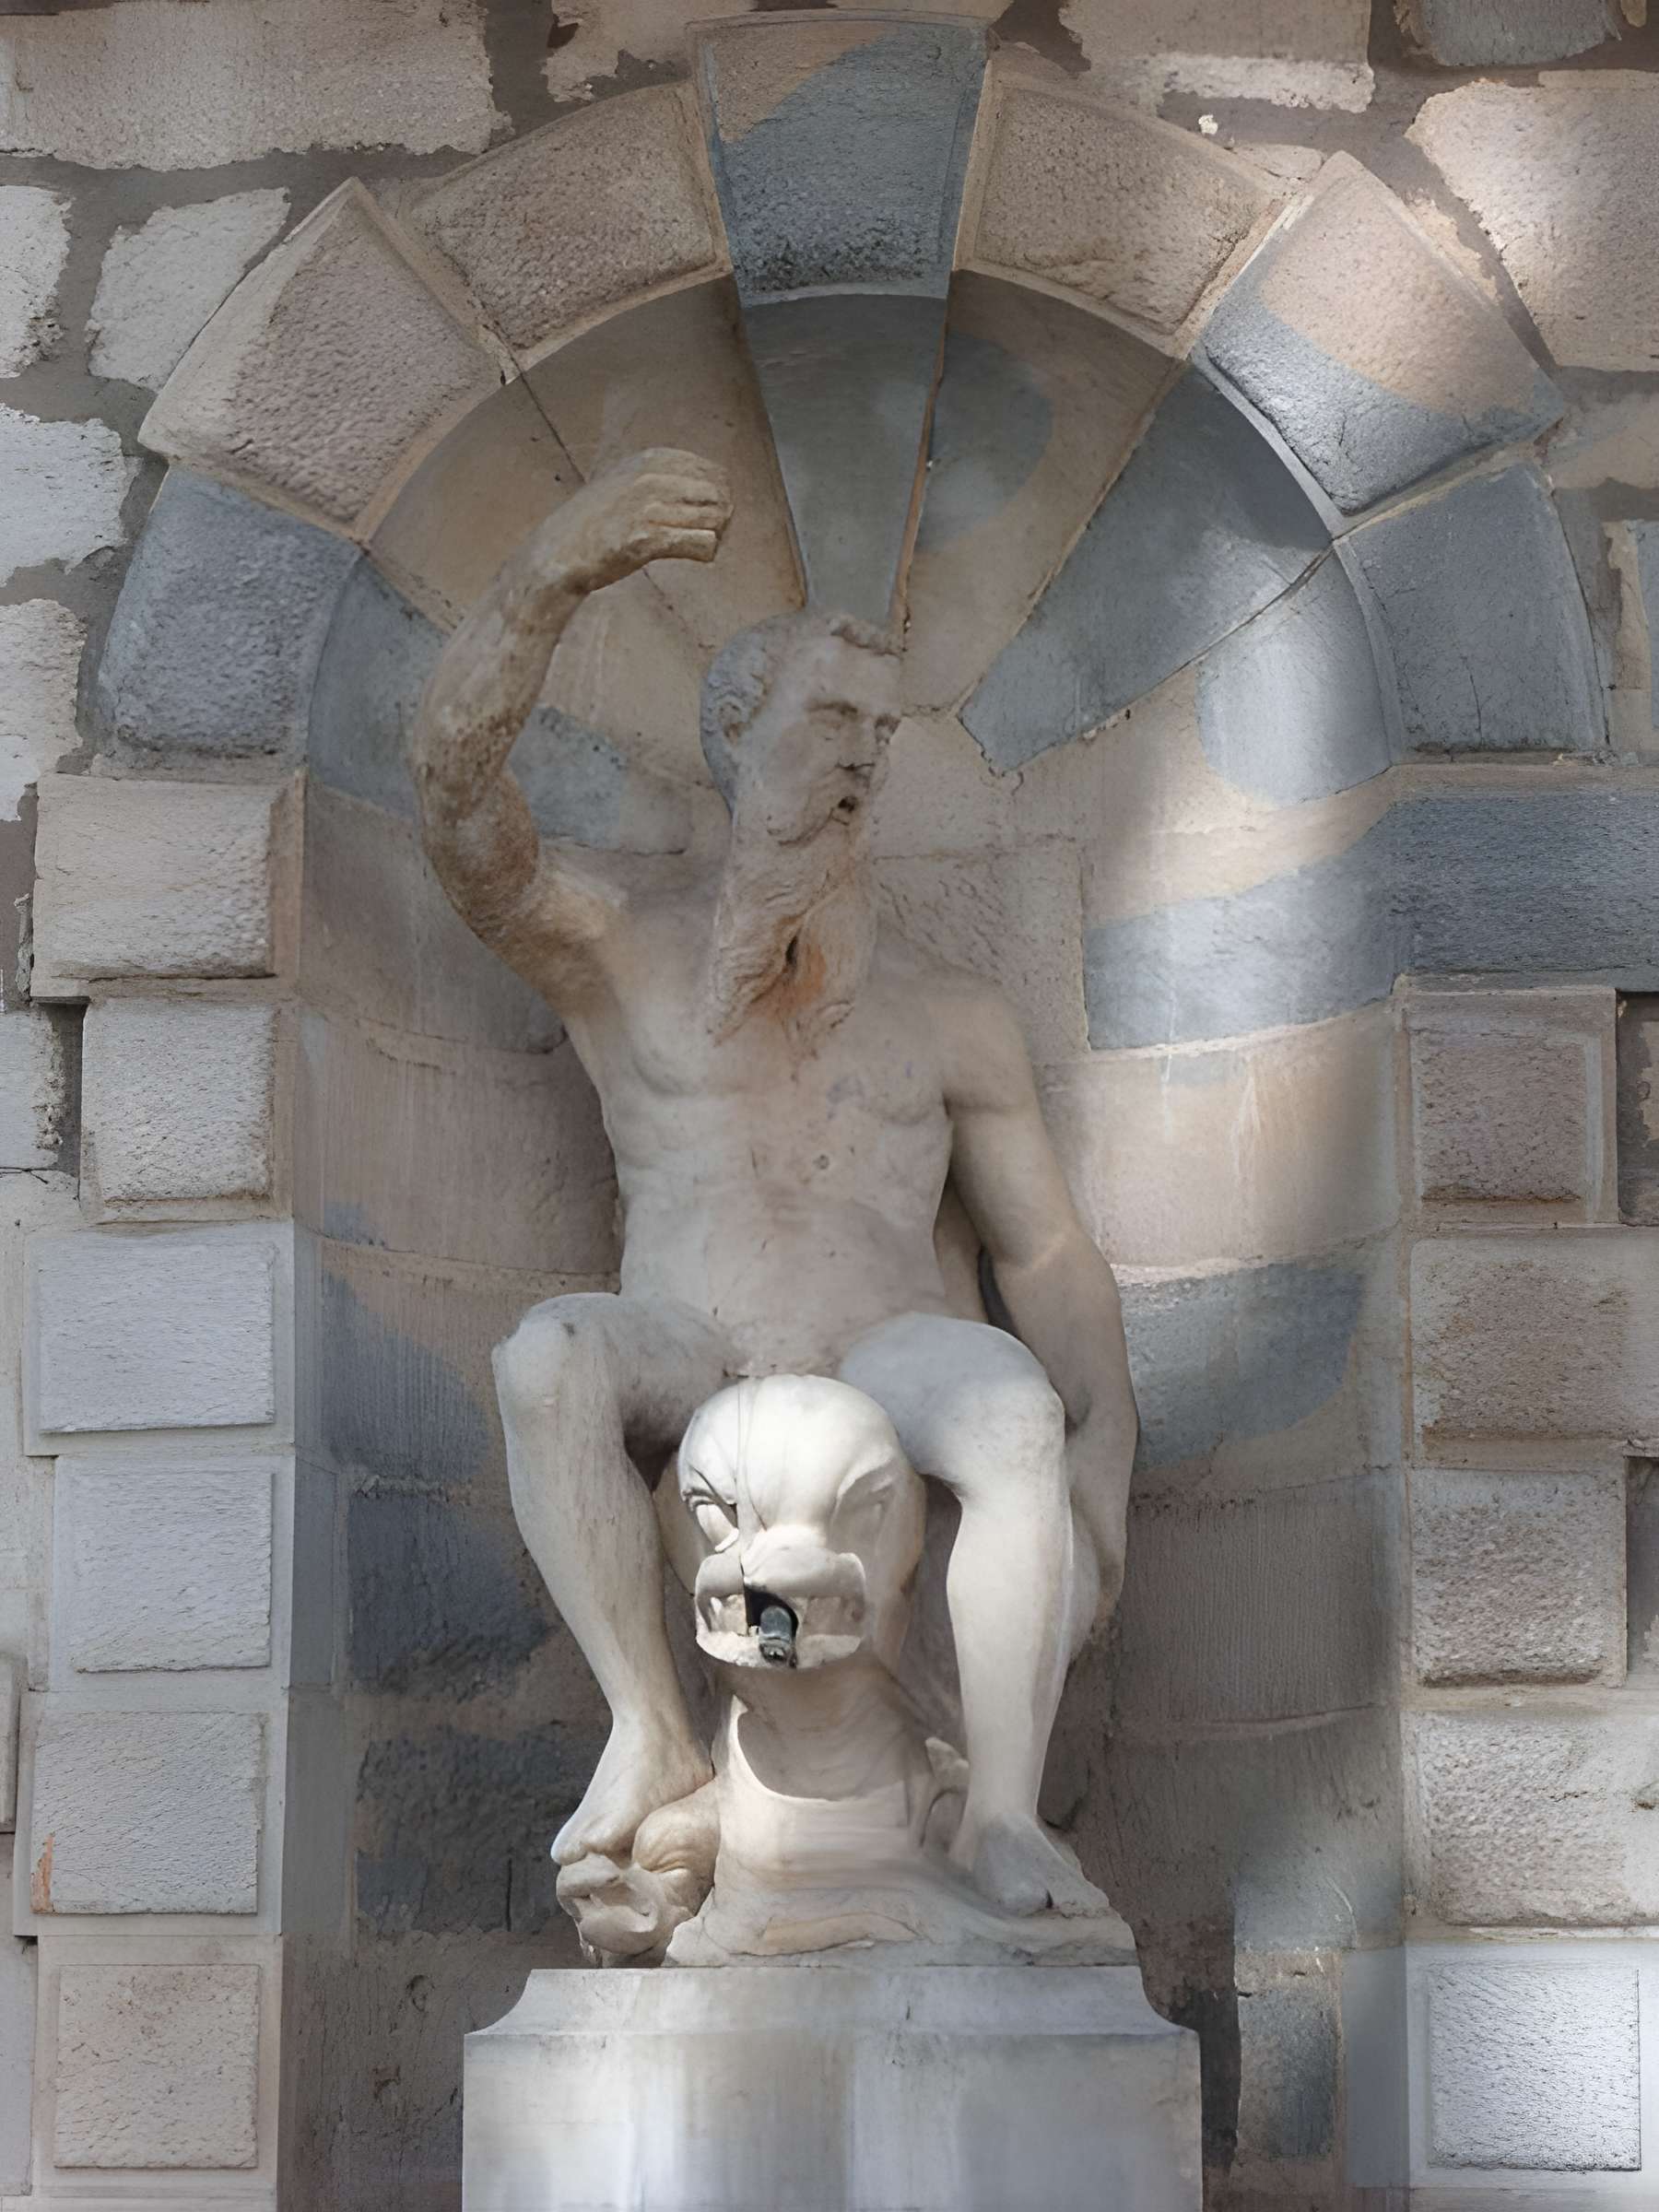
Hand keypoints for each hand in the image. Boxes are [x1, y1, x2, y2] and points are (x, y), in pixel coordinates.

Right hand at [532, 447, 732, 594]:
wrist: (558, 553)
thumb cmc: (595, 524)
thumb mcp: (625, 482)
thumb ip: (659, 477)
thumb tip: (708, 485)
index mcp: (650, 459)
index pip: (714, 473)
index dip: (720, 498)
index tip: (709, 518)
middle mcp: (651, 477)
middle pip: (720, 494)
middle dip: (723, 518)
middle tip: (711, 536)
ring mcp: (648, 507)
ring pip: (715, 519)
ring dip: (716, 537)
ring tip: (699, 548)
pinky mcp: (647, 538)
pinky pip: (702, 544)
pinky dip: (706, 553)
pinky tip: (696, 558)